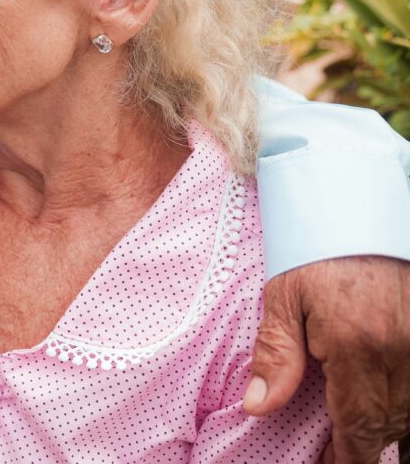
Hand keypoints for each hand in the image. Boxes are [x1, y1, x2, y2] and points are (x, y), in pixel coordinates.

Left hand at [243, 256, 409, 463]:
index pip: (357, 422)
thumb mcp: (283, 298)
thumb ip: (275, 355)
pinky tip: (384, 409)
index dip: (346, 456)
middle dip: (360, 442)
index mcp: (357, 343)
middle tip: (331, 453)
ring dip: (383, 424)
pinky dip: (402, 402)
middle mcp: (400, 349)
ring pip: (409, 409)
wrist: (359, 213)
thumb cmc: (316, 254)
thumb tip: (258, 407)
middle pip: (386, 421)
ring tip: (352, 432)